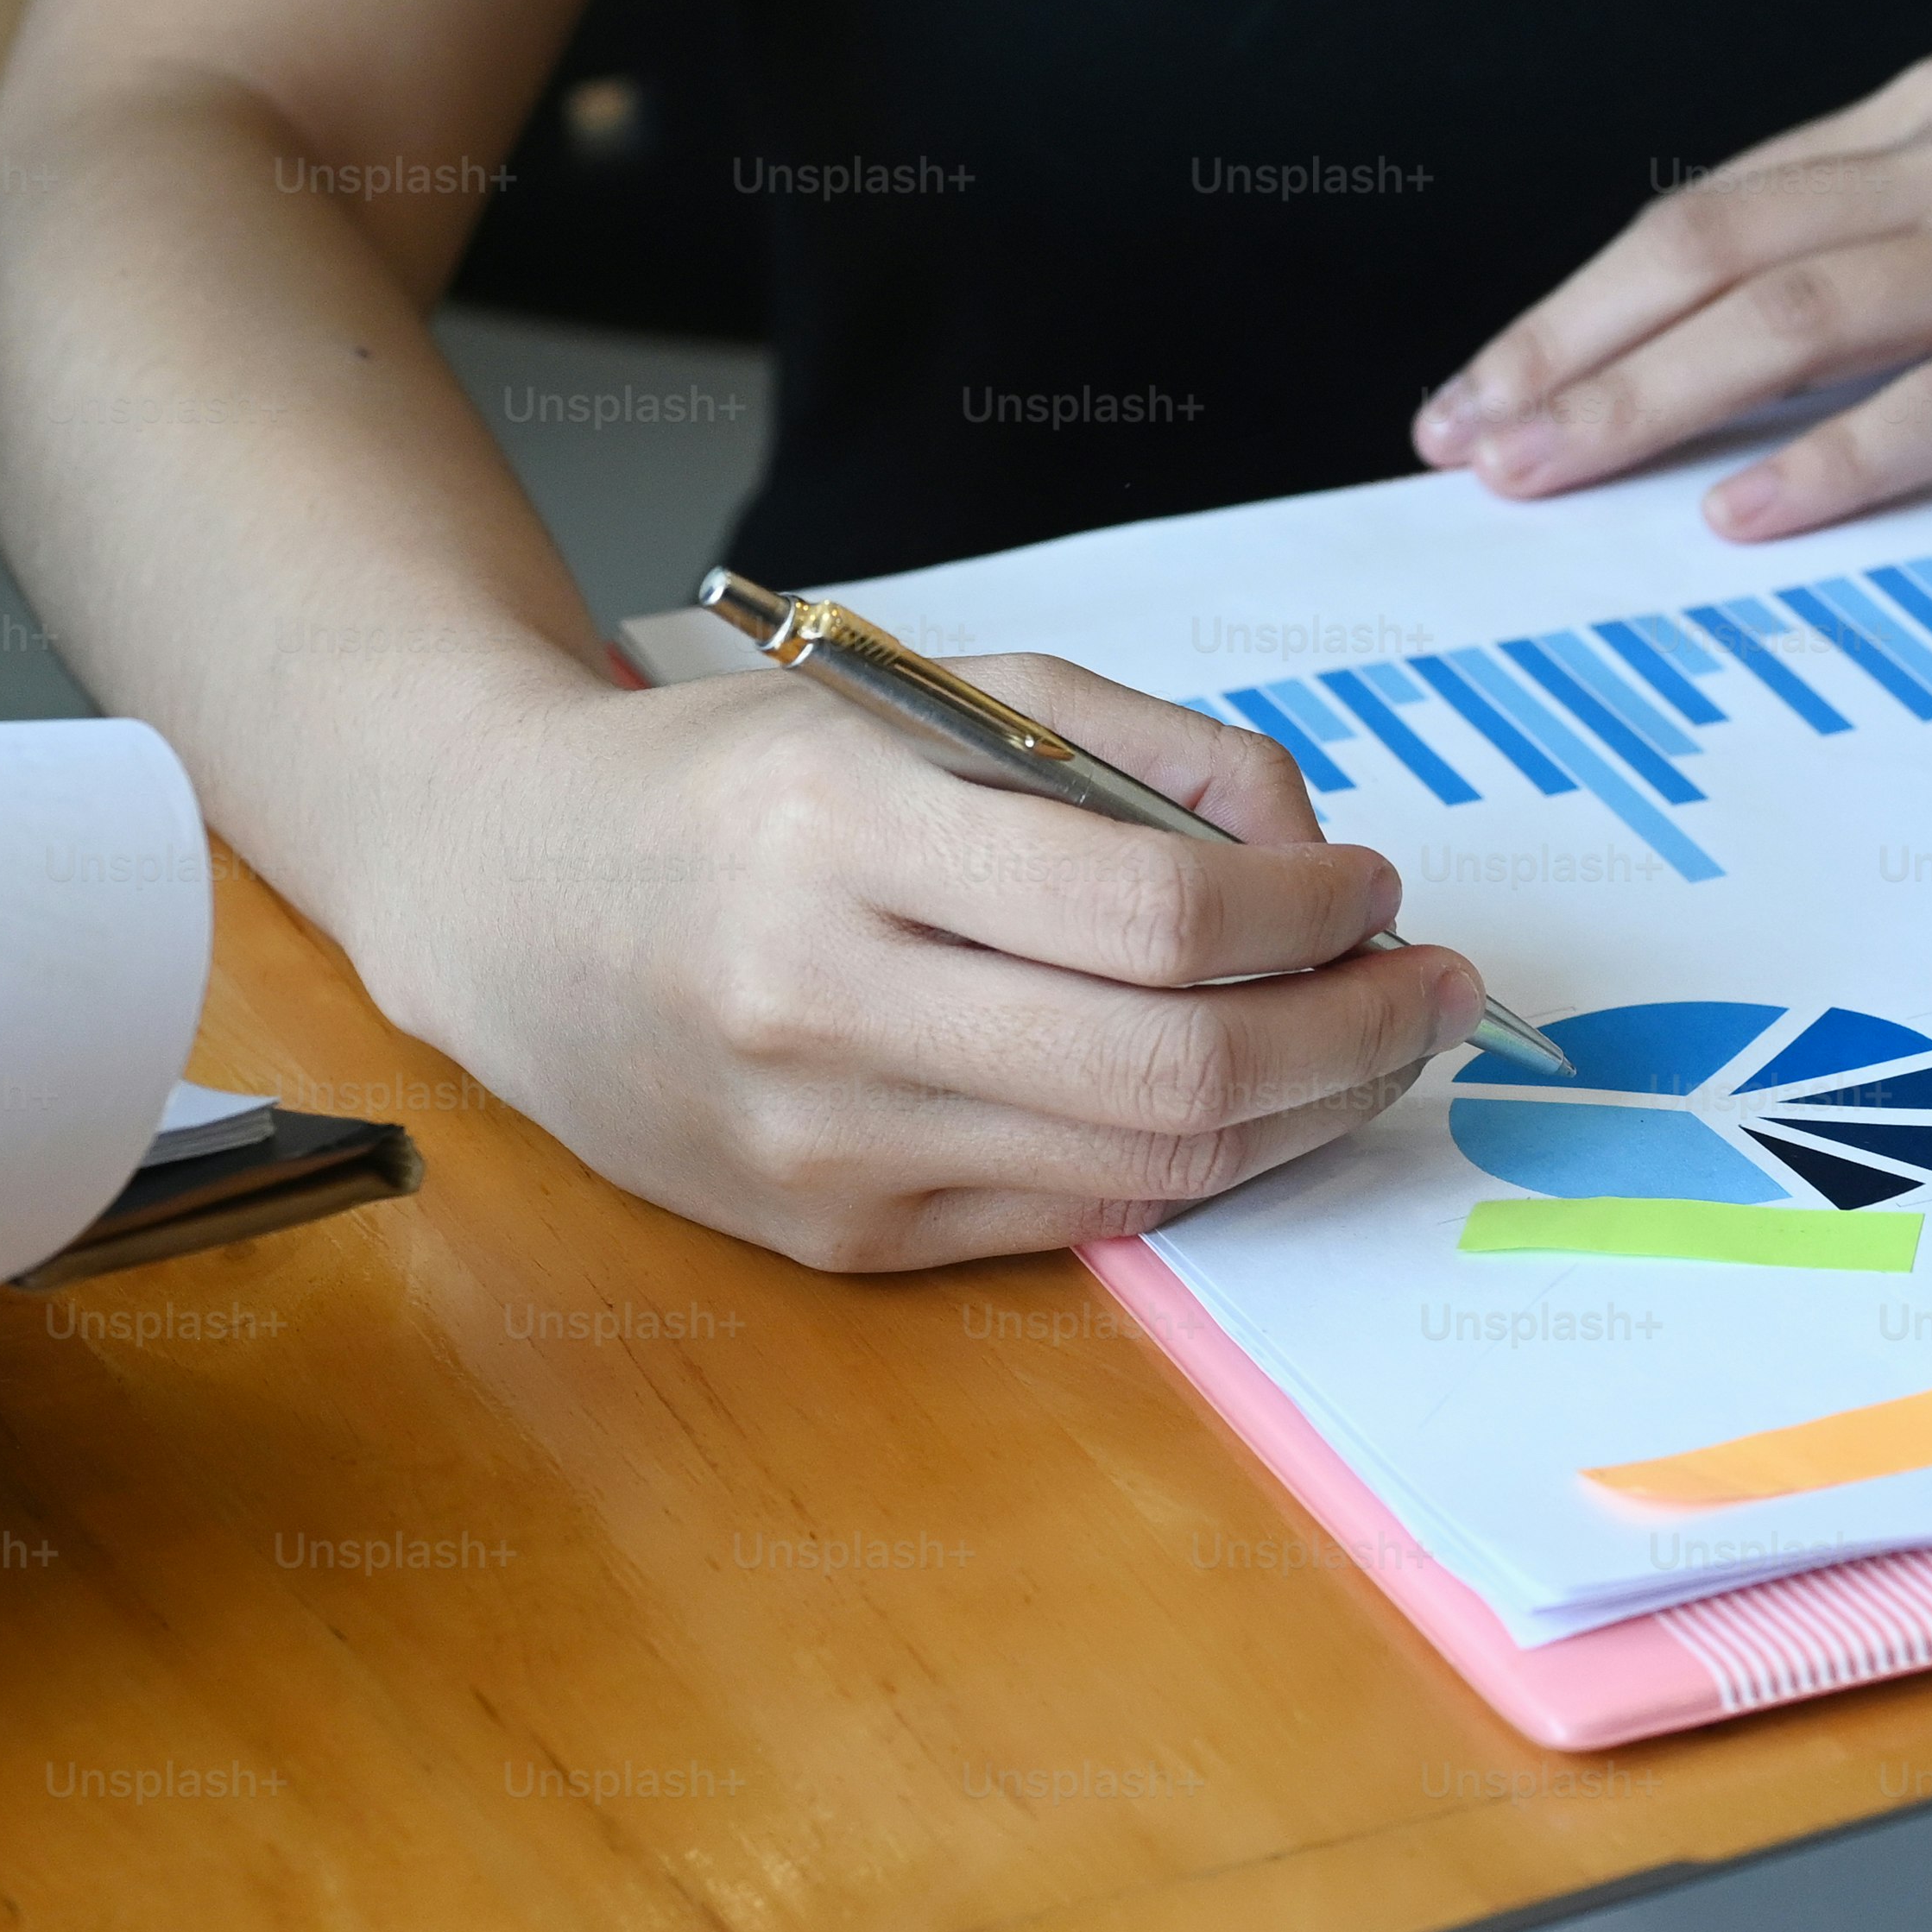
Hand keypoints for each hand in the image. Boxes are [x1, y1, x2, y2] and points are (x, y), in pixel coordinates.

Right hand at [346, 659, 1496, 1270]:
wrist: (500, 895)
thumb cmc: (725, 778)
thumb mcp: (914, 694)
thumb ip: (1121, 751)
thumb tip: (1305, 853)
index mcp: (839, 835)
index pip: (1155, 917)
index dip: (1314, 914)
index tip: (1371, 885)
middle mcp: (822, 1006)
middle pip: (1177, 1070)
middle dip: (1355, 1034)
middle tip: (1432, 988)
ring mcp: (820, 1145)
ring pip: (1147, 1167)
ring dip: (1304, 1111)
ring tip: (1368, 1044)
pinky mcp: (826, 1237)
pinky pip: (1069, 1216)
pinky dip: (1187, 1162)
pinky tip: (1234, 1101)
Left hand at [1412, 19, 1931, 538]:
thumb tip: (1795, 351)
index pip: (1718, 205)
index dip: (1585, 298)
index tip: (1487, 382)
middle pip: (1711, 247)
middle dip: (1564, 349)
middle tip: (1456, 444)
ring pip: (1791, 313)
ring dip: (1643, 399)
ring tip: (1537, 475)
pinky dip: (1830, 456)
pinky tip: (1738, 510)